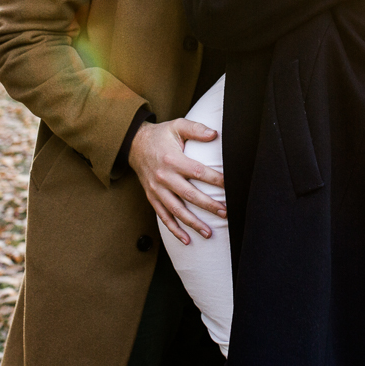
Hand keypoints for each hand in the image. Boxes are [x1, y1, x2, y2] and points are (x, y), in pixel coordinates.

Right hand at [128, 118, 224, 245]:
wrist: (134, 143)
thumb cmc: (160, 135)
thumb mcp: (177, 126)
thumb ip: (196, 129)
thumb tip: (215, 134)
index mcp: (173, 160)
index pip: (198, 172)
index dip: (216, 180)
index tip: (230, 186)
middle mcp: (164, 177)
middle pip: (190, 195)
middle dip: (209, 206)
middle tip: (225, 213)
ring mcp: (157, 190)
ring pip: (177, 210)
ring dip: (193, 223)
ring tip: (209, 233)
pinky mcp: (152, 197)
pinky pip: (163, 216)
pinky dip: (175, 229)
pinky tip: (187, 240)